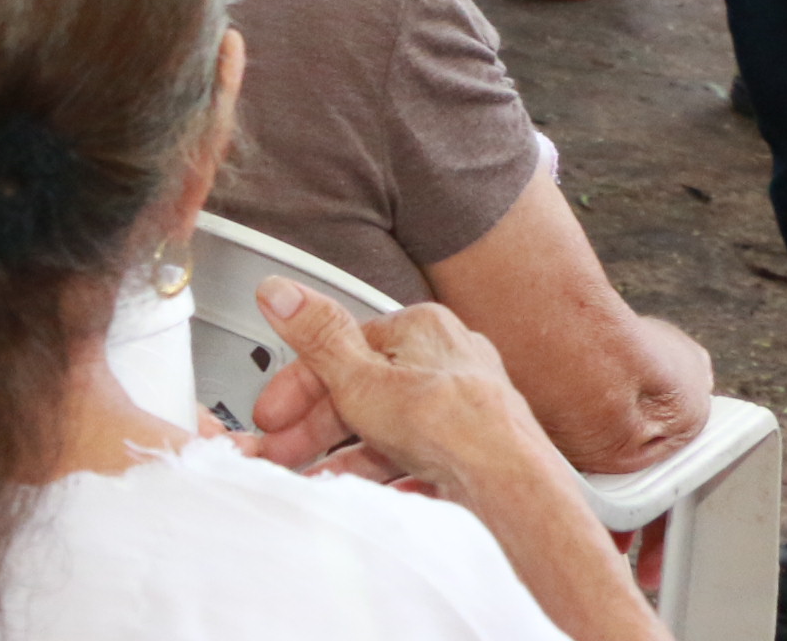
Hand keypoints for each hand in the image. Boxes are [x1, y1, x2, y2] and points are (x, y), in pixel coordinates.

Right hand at [244, 278, 563, 503]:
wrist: (512, 486)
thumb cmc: (451, 426)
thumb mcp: (358, 377)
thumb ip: (315, 335)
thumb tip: (281, 292)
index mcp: (422, 328)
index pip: (343, 348)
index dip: (299, 384)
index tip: (274, 413)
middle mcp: (451, 360)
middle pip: (367, 389)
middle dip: (319, 426)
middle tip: (288, 451)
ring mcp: (470, 405)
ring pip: (395, 427)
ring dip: (351, 455)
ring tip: (324, 479)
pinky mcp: (481, 447)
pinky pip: (426, 457)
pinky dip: (396, 474)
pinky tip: (380, 493)